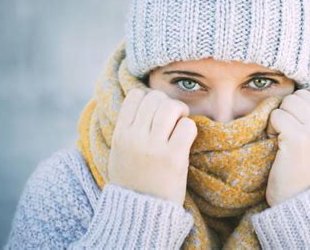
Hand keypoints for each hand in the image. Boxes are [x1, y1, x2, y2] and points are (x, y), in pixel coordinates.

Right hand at [108, 88, 197, 205]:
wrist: (139, 214)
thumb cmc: (133, 181)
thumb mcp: (119, 153)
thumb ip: (127, 129)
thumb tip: (142, 101)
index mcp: (120, 134)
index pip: (136, 96)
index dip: (150, 98)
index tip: (156, 110)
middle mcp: (135, 137)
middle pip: (156, 98)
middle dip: (168, 103)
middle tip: (173, 116)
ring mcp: (154, 147)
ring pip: (171, 107)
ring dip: (180, 112)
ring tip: (180, 123)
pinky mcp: (173, 158)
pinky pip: (187, 126)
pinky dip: (190, 128)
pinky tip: (185, 139)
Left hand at [265, 85, 309, 206]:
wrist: (300, 201)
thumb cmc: (304, 172)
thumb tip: (300, 93)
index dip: (301, 101)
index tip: (297, 121)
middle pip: (300, 95)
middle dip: (287, 110)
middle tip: (286, 132)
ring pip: (288, 102)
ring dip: (278, 118)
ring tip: (282, 138)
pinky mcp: (298, 138)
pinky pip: (276, 116)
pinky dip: (271, 128)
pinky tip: (276, 143)